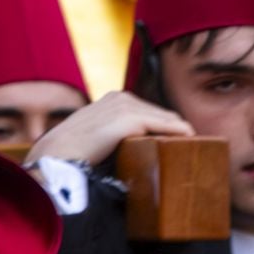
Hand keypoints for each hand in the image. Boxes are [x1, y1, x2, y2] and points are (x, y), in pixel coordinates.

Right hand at [24, 90, 194, 168]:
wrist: (57, 154)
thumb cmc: (71, 152)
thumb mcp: (94, 137)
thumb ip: (111, 137)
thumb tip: (127, 155)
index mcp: (113, 99)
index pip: (149, 111)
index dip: (165, 127)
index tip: (178, 141)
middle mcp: (122, 98)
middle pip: (162, 114)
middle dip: (176, 129)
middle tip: (193, 146)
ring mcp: (127, 106)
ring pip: (167, 120)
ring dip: (181, 132)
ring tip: (197, 147)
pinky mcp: (132, 119)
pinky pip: (166, 126)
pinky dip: (180, 133)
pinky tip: (192, 140)